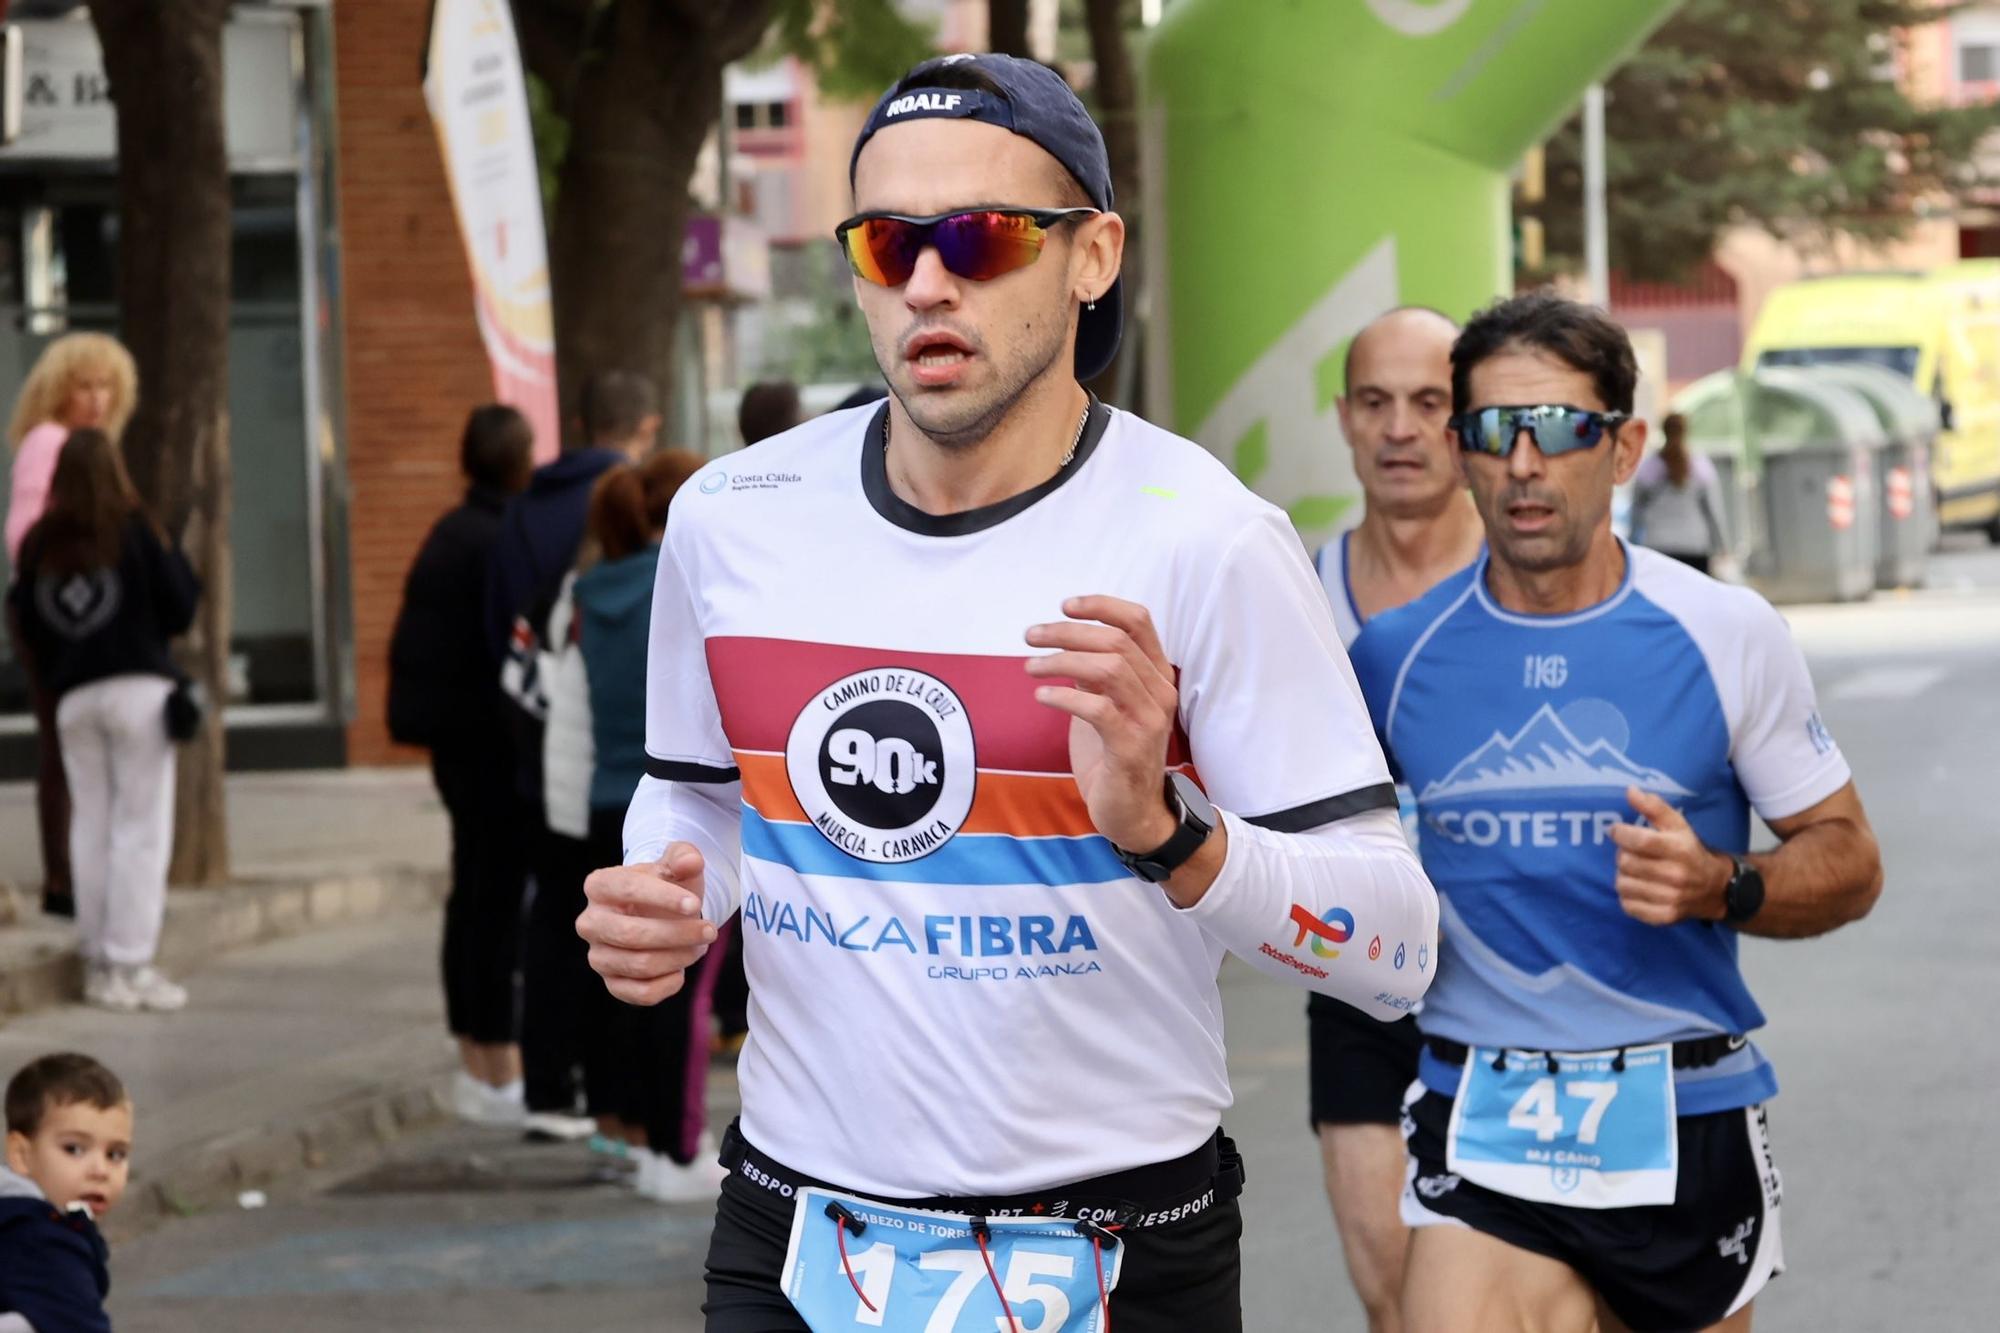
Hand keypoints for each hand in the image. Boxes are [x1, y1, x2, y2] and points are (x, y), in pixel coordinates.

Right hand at [577, 842, 717, 1004]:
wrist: (659, 914)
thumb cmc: (666, 886)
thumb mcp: (676, 866)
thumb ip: (684, 857)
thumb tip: (691, 861)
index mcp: (600, 885)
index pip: (628, 889)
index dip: (664, 898)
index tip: (696, 905)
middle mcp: (590, 922)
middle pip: (632, 934)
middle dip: (678, 934)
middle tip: (710, 931)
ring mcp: (598, 956)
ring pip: (640, 965)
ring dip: (679, 957)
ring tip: (700, 946)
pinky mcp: (612, 983)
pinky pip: (641, 993)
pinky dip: (669, 983)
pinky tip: (682, 970)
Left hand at [1025, 595, 1179, 854]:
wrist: (1135, 812)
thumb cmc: (1116, 755)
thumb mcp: (1107, 704)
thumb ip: (1097, 672)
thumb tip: (1069, 640)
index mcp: (1157, 675)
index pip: (1138, 621)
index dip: (1101, 606)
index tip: (1065, 606)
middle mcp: (1160, 692)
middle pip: (1116, 640)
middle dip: (1067, 632)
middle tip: (1031, 636)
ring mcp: (1149, 720)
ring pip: (1109, 668)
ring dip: (1061, 661)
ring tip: (1030, 666)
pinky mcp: (1131, 747)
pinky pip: (1098, 708)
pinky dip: (1065, 696)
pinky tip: (1042, 697)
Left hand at [1609, 787, 1731, 925]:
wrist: (1716, 888)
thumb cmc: (1690, 851)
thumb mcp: (1678, 825)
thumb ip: (1653, 807)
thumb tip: (1630, 791)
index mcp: (1679, 849)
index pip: (1639, 842)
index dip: (1620, 833)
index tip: (1616, 830)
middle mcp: (1675, 875)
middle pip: (1626, 862)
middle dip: (1623, 854)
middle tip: (1632, 853)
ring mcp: (1670, 898)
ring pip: (1622, 884)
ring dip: (1623, 875)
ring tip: (1636, 871)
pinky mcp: (1663, 916)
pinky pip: (1628, 905)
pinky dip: (1628, 896)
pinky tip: (1639, 888)